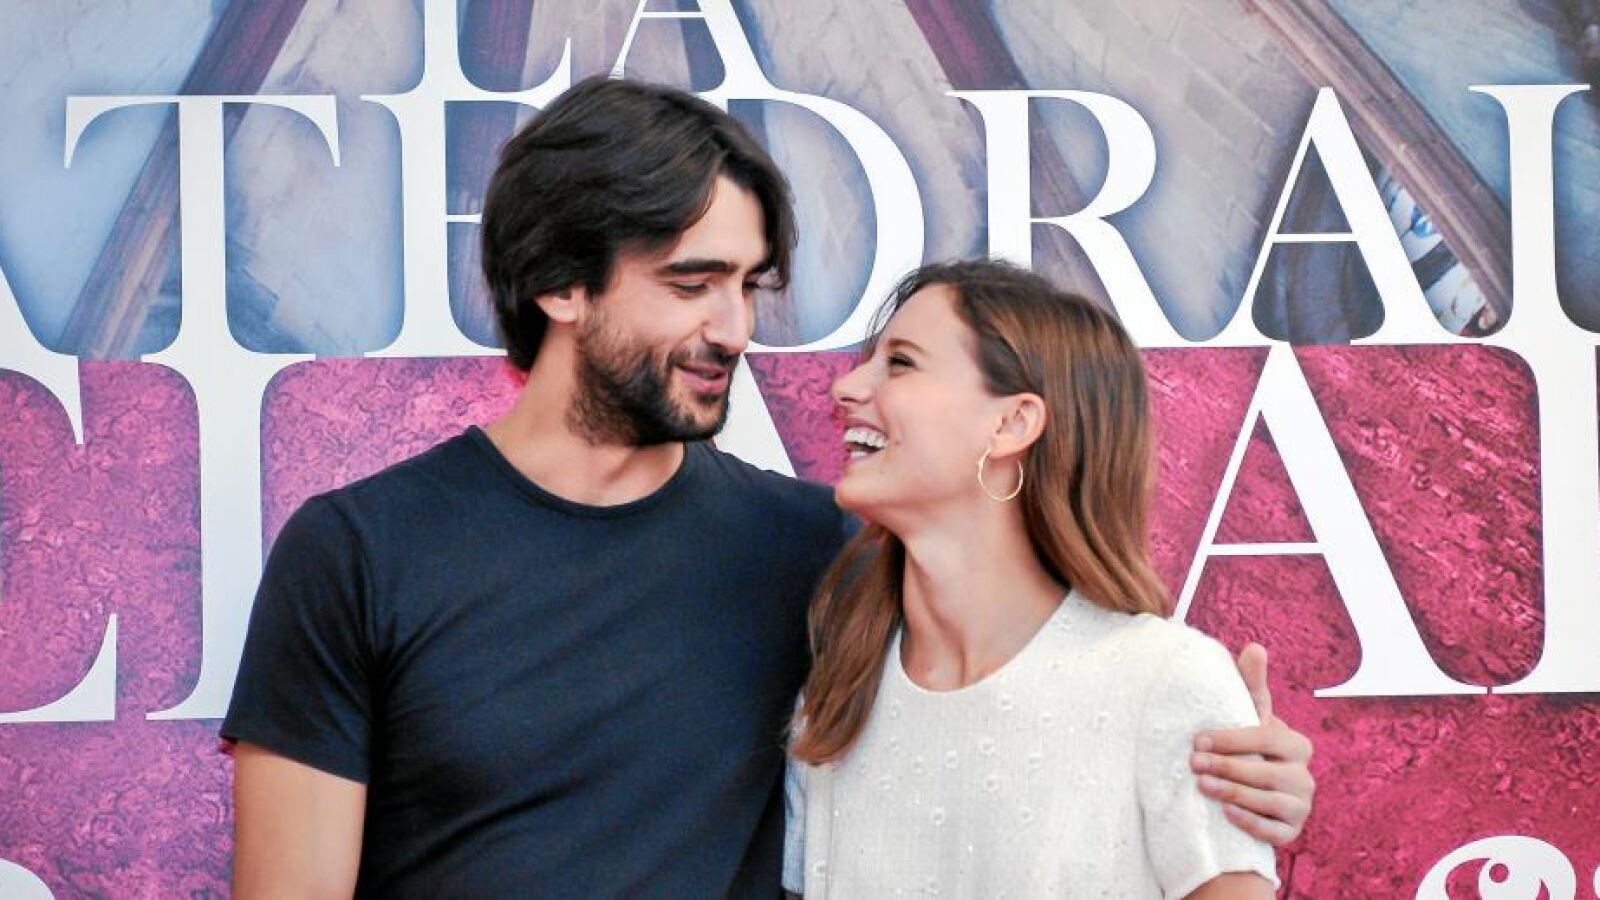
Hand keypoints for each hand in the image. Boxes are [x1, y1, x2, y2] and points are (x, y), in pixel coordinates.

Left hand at [1189, 643, 1314, 846]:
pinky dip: (1251, 822)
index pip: (1266, 738)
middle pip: (1267, 772)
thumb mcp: (1249, 718)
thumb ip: (1251, 686)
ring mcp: (1301, 807)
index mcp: (1296, 745)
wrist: (1251, 795)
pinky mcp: (1291, 832)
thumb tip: (1254, 647)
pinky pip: (1275, 832)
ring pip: (1271, 802)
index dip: (1232, 739)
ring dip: (1234, 793)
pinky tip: (1226, 813)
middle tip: (1193, 763)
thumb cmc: (1248, 748)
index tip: (1198, 740)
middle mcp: (1304, 777)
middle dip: (1227, 767)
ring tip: (1202, 785)